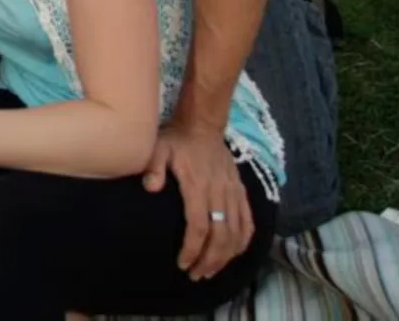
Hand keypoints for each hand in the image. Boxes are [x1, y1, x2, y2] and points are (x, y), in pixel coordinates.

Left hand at [143, 123, 253, 280]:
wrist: (202, 124)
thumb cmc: (176, 139)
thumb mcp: (157, 147)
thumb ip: (153, 167)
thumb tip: (150, 187)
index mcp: (198, 185)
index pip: (199, 226)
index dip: (193, 249)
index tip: (183, 264)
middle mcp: (219, 192)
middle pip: (220, 236)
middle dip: (210, 260)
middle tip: (197, 275)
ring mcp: (232, 192)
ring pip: (236, 232)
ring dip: (226, 256)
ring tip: (212, 271)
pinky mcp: (240, 190)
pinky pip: (248, 220)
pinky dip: (244, 240)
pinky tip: (235, 253)